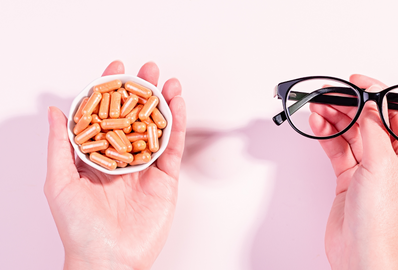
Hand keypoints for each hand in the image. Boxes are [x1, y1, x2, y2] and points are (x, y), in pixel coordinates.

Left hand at [44, 60, 185, 269]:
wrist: (108, 259)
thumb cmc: (78, 227)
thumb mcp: (59, 181)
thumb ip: (60, 145)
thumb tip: (55, 112)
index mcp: (96, 156)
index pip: (105, 115)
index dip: (111, 90)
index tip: (116, 68)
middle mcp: (122, 158)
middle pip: (135, 117)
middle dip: (142, 91)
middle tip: (148, 69)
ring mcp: (146, 167)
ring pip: (157, 128)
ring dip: (164, 103)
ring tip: (168, 81)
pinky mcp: (165, 178)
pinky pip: (173, 147)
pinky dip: (178, 125)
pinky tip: (178, 106)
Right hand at [309, 74, 397, 269]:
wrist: (358, 252)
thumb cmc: (380, 220)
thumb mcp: (381, 165)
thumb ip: (373, 129)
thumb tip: (369, 103)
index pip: (396, 115)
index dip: (377, 95)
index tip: (357, 83)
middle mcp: (392, 160)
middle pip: (370, 122)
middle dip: (349, 106)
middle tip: (330, 94)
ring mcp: (369, 169)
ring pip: (351, 134)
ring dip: (335, 119)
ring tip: (318, 107)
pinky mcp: (349, 177)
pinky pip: (338, 149)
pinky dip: (327, 136)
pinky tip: (318, 125)